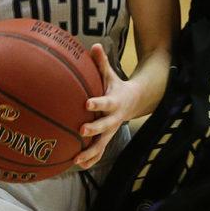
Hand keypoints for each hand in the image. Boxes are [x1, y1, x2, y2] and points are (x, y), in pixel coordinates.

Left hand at [74, 44, 139, 169]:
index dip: (97, 103)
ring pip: (102, 144)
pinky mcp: (107, 139)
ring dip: (90, 152)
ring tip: (76, 159)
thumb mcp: (110, 74)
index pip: (105, 102)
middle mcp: (114, 119)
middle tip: (81, 130)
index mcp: (114, 101)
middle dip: (94, 129)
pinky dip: (91, 159)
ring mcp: (111, 131)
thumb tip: (94, 45)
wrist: (133, 102)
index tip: (86, 103)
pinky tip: (78, 165)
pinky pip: (100, 151)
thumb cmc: (115, 86)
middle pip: (105, 126)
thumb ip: (101, 62)